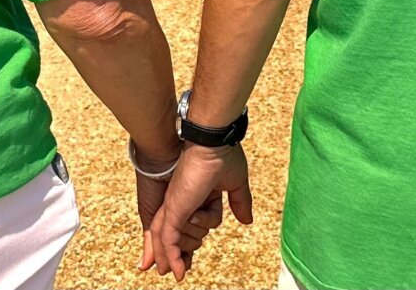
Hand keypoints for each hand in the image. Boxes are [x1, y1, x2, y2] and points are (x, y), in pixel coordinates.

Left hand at [150, 145, 252, 280]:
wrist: (213, 141)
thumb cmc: (224, 154)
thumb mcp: (236, 183)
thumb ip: (241, 202)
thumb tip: (247, 221)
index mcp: (191, 197)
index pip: (186, 227)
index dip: (186, 245)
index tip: (186, 264)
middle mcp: (178, 203)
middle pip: (174, 237)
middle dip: (179, 256)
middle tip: (183, 269)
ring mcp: (174, 207)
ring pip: (168, 241)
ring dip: (176, 258)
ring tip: (178, 274)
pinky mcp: (174, 210)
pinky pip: (168, 240)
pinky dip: (171, 257)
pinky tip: (176, 273)